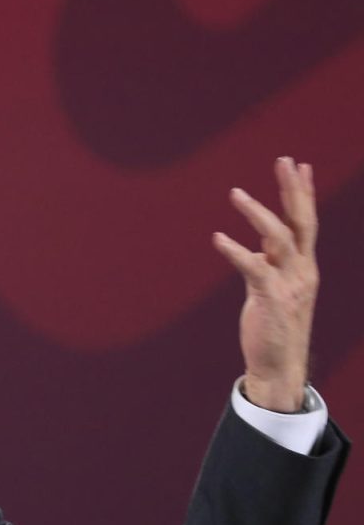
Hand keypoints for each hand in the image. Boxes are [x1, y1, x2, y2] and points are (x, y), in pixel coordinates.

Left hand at [212, 156, 317, 412]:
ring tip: (236, 193)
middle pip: (301, 221)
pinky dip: (236, 251)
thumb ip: (266, 268)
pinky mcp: (271, 299)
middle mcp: (302, 270)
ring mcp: (289, 284)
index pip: (306, 222)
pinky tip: (218, 239)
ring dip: (257, 213)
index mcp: (304, 267)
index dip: (303, 193)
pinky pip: (253, 268)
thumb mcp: (272, 291)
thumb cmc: (272, 329)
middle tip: (284, 159)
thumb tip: (255, 251)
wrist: (278, 365)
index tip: (301, 166)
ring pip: (279, 238)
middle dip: (293, 189)